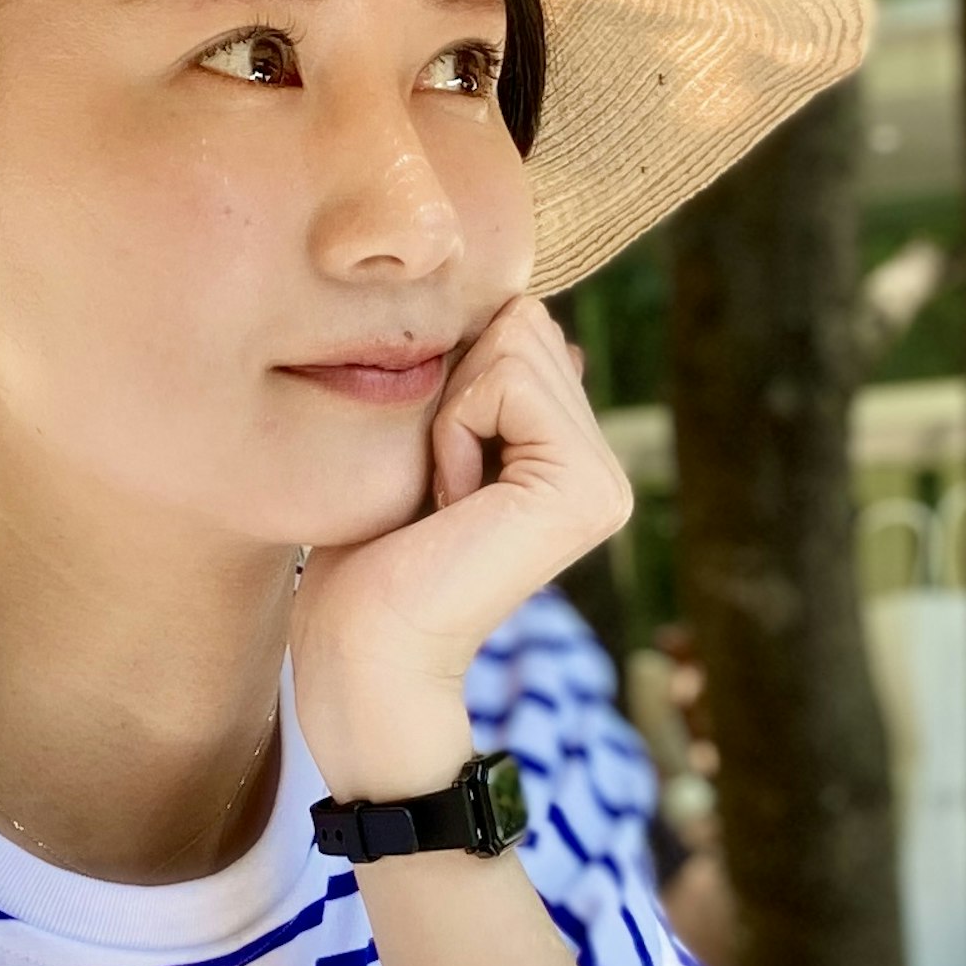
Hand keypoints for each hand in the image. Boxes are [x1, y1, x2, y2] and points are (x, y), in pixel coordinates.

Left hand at [291, 296, 631, 800]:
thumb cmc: (367, 559)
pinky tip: (450, 503)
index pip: (519, 324)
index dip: (449, 375)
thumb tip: (529, 313)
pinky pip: (506, 381)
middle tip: (436, 484)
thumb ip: (479, 386)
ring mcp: (603, 479)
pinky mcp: (584, 488)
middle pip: (523, 320)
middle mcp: (603, 466)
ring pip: (517, 339)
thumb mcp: (423, 444)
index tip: (429, 470)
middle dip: (454, 385)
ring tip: (442, 497)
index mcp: (570, 456)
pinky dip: (454, 429)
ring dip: (450, 411)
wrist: (362, 652)